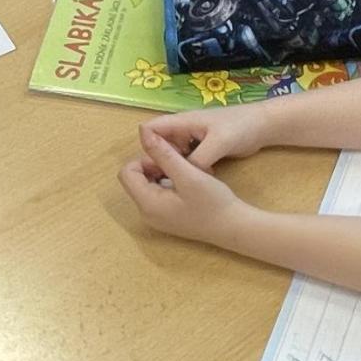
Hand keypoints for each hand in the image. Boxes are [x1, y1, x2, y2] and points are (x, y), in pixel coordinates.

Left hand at [118, 134, 250, 245]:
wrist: (233, 227)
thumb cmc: (213, 202)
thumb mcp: (189, 174)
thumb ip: (164, 155)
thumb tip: (144, 133)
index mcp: (147, 204)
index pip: (127, 173)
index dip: (145, 159)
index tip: (168, 159)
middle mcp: (146, 213)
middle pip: (135, 179)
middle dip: (154, 166)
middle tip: (179, 164)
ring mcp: (156, 218)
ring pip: (147, 185)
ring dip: (162, 173)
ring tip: (186, 173)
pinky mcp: (166, 218)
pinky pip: (157, 195)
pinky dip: (168, 184)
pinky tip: (188, 183)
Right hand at [139, 104, 268, 170]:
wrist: (264, 126)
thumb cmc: (241, 127)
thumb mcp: (219, 143)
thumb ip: (199, 157)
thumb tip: (184, 174)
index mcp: (182, 122)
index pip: (150, 129)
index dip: (147, 146)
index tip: (157, 166)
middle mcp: (183, 130)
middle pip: (158, 145)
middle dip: (160, 161)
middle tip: (171, 180)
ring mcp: (192, 140)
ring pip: (173, 156)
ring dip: (175, 168)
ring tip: (185, 182)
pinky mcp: (202, 150)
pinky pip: (186, 162)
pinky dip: (188, 171)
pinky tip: (199, 181)